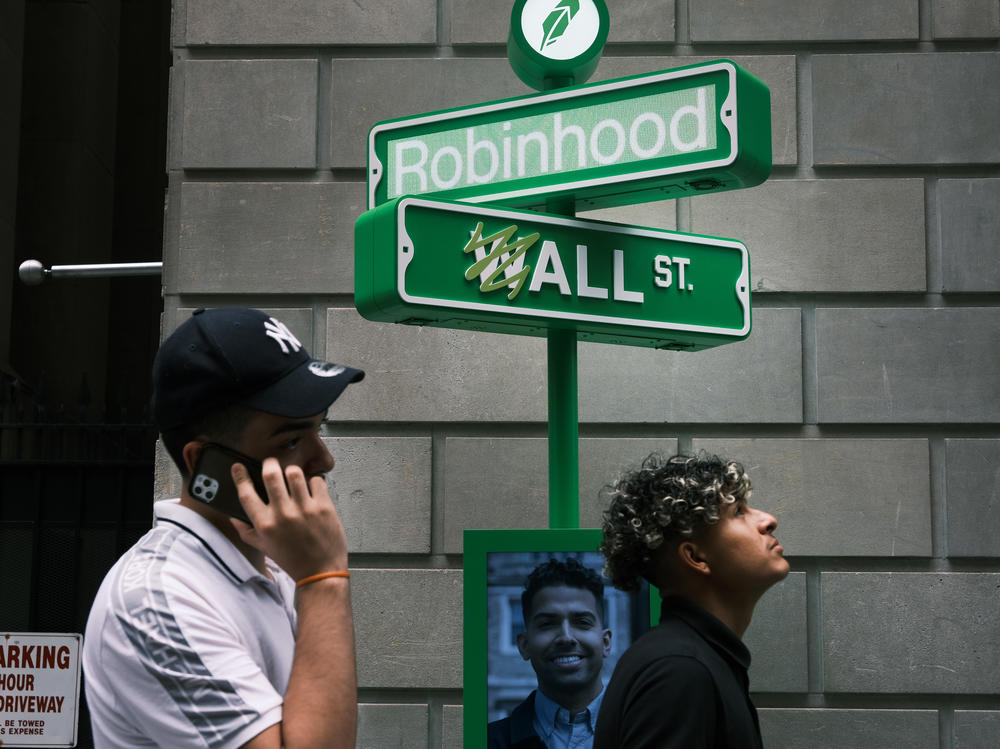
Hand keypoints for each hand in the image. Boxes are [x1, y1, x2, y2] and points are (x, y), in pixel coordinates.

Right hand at [229, 459, 347, 580]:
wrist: (320, 572)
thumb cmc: (293, 560)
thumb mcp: (265, 548)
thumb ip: (247, 531)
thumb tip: (234, 517)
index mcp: (265, 525)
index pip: (246, 493)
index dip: (240, 476)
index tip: (239, 467)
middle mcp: (283, 515)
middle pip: (270, 474)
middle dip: (269, 464)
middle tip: (271, 465)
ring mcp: (304, 509)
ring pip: (294, 473)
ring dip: (292, 472)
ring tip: (293, 478)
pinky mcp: (324, 507)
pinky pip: (317, 481)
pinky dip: (314, 482)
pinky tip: (312, 490)